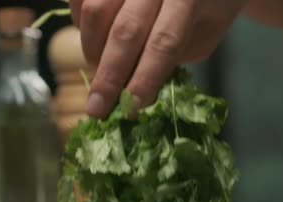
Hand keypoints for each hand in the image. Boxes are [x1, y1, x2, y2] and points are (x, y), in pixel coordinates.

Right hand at [70, 0, 245, 117]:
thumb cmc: (204, 9)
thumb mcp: (202, 37)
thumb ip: (171, 60)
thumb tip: (134, 94)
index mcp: (187, 0)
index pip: (164, 43)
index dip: (144, 79)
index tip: (130, 109)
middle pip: (125, 31)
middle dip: (108, 76)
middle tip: (96, 109)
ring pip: (95, 11)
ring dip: (91, 50)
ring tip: (99, 70)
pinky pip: (79, 0)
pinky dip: (80, 25)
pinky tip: (94, 39)